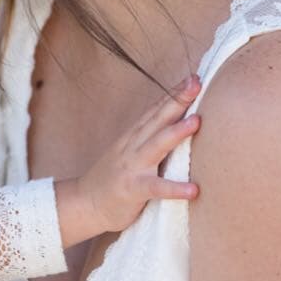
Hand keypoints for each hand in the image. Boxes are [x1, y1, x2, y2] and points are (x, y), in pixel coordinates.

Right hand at [54, 76, 201, 246]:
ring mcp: (131, 167)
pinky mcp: (132, 190)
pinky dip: (173, 188)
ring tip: (196, 121)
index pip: (156, 110)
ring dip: (175, 133)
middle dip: (177, 100)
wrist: (84, 203)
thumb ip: (150, 140)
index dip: (173, 93)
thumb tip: (178, 127)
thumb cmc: (114, 178)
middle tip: (195, 83)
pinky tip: (193, 189)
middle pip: (157, 119)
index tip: (193, 77)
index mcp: (134, 137)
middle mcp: (133, 147)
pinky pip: (155, 188)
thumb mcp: (131, 153)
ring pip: (155, 146)